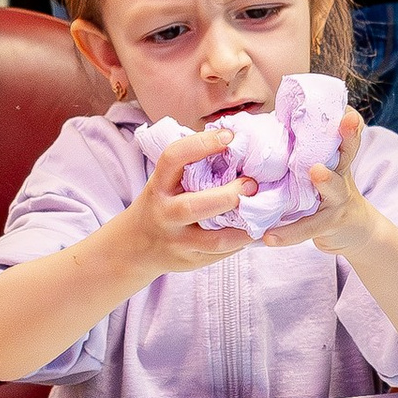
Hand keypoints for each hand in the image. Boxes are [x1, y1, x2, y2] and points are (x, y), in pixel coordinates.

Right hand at [119, 124, 254, 277]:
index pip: (174, 158)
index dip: (202, 144)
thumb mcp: (165, 182)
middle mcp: (165, 214)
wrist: (135, 246)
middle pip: (194, 206)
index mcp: (158, 185)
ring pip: (214, 240)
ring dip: (243, 228)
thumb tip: (235, 141)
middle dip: (228, 196)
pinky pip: (221, 254)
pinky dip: (241, 242)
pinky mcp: (189, 261)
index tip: (230, 136)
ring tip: (262, 214)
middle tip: (252, 184)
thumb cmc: (161, 203)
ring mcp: (176, 241)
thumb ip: (191, 166)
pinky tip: (253, 229)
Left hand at [257, 105, 372, 252]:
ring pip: (333, 186)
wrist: (353, 230)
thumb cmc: (325, 190)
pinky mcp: (329, 223)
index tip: (345, 106)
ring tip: (316, 172)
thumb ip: (298, 148)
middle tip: (345, 120)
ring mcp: (338, 197)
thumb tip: (260, 124)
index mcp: (336, 154)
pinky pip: (308, 227)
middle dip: (349, 134)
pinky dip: (288, 233)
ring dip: (326, 179)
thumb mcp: (320, 165)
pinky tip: (269, 236)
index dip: (349, 118)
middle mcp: (342, 171)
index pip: (347, 130)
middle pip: (349, 149)